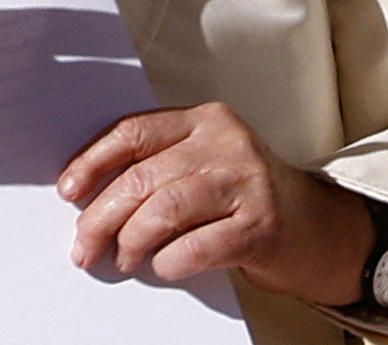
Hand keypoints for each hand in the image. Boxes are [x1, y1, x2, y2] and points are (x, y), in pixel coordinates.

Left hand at [59, 103, 370, 303]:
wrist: (319, 229)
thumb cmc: (247, 197)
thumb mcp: (207, 164)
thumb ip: (161, 166)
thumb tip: (89, 197)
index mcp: (205, 120)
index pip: (134, 132)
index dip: (93, 161)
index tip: (68, 190)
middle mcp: (226, 143)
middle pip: (143, 176)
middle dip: (102, 215)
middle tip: (84, 244)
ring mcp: (246, 183)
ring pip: (165, 210)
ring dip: (132, 241)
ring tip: (123, 258)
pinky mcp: (260, 226)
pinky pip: (196, 246)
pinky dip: (169, 261)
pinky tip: (162, 266)